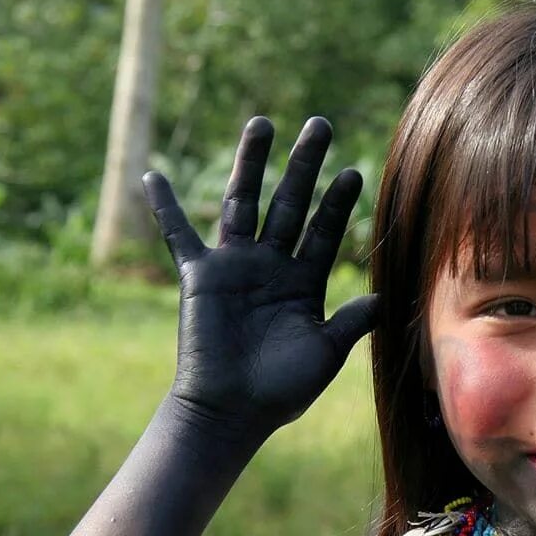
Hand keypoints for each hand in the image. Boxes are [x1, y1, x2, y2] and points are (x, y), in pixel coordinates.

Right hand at [143, 116, 376, 432]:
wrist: (232, 413)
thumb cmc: (281, 391)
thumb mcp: (324, 353)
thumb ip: (350, 322)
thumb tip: (382, 298)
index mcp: (303, 283)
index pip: (323, 231)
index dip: (337, 202)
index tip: (354, 171)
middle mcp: (270, 266)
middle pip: (290, 203)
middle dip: (304, 165)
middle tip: (321, 125)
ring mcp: (234, 267)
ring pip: (244, 202)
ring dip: (251, 163)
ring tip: (263, 123)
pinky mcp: (199, 276)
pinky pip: (178, 235)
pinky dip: (165, 207)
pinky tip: (153, 175)